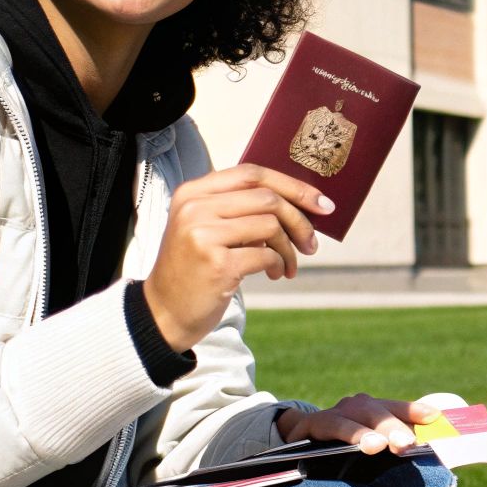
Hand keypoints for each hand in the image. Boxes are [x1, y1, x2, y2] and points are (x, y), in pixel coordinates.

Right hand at [144, 163, 332, 351]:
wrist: (164, 312)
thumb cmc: (196, 268)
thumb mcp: (209, 229)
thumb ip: (241, 210)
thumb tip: (302, 203)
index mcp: (192, 192)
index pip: (252, 174)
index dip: (292, 185)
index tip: (321, 203)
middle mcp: (194, 208)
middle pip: (267, 198)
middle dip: (300, 220)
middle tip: (312, 243)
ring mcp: (202, 235)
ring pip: (271, 226)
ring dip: (290, 248)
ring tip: (289, 265)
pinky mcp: (216, 264)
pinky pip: (266, 256)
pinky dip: (279, 265)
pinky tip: (275, 274)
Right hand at [277, 394, 442, 454]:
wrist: (296, 444)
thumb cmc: (342, 450)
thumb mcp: (368, 449)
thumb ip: (392, 452)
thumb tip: (425, 461)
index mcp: (374, 412)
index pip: (397, 408)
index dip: (414, 410)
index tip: (435, 416)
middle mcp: (357, 406)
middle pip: (379, 411)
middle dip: (394, 426)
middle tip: (407, 443)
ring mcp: (336, 413)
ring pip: (355, 417)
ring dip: (367, 431)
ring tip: (378, 446)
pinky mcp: (314, 423)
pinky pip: (332, 426)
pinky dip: (346, 434)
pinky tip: (356, 444)